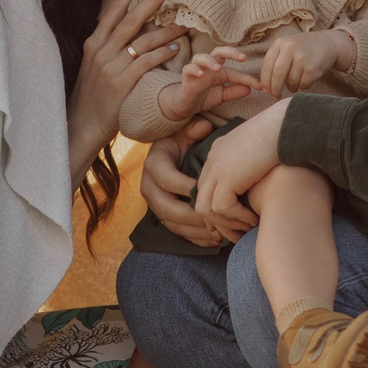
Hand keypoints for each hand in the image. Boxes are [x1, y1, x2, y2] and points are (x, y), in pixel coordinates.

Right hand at [70, 0, 186, 176]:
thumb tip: (128, 23)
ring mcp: (109, 67)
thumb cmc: (93, 94)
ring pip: (141, 40)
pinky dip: (161, 54)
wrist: (81, 124)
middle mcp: (100, 50)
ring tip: (186, 20)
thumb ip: (109, 43)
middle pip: (129, 18)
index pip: (114, 8)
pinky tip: (175, 47)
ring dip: (166, 28)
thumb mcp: (94, 63)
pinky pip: (145, 64)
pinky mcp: (119, 85)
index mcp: (94, 42)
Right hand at [139, 118, 227, 245]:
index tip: (208, 192)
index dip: (186, 187)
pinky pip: (177, 232)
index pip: (167, 179)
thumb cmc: (181, 142)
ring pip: (171, 223)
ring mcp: (154, 205)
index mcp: (154, 165)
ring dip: (194, 231)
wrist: (170, 154)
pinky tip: (213, 240)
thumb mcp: (184, 131)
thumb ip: (194, 129)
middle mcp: (149, 187)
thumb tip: (204, 126)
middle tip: (215, 221)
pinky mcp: (163, 216)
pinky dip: (194, 238)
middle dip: (191, 216)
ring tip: (218, 234)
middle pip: (167, 207)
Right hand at [156, 47, 257, 123]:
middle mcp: (209, 67)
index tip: (260, 86)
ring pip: (201, 57)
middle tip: (243, 57)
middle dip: (231, 52)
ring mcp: (197, 70)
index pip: (235, 71)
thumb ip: (234, 91)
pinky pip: (188, 69)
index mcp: (220, 71)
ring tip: (218, 68)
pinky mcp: (186, 77)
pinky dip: (194, 69)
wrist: (186, 106)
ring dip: (210, 60)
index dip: (248, 78)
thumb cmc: (204, 96)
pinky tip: (200, 74)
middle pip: (219, 51)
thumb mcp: (222, 96)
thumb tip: (250, 89)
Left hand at [193, 99, 288, 241]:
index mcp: (220, 151)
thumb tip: (258, 187)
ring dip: (227, 223)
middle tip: (237, 233)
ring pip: (205, 208)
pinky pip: (221, 208)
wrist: (289, 125)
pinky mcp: (227, 176)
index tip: (234, 223)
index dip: (218, 208)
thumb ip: (251, 168)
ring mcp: (217, 167)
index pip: (207, 186)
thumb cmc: (286, 137)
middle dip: (217, 221)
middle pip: (202, 198)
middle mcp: (213, 158)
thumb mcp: (262, 153)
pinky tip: (254, 218)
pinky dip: (237, 218)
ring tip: (248, 227)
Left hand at [257, 31, 352, 96]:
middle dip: (275, 88)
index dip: (265, 80)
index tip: (265, 90)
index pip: (267, 64)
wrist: (328, 43)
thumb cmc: (303, 49)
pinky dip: (303, 86)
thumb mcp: (287, 47)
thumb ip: (275, 61)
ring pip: (291, 81)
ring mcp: (303, 57)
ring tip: (293, 85)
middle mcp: (291, 48)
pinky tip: (305, 80)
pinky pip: (303, 84)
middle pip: (277, 74)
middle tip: (275, 96)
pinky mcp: (313, 67)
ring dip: (291, 87)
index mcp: (281, 43)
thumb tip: (264, 86)